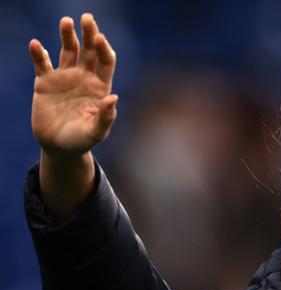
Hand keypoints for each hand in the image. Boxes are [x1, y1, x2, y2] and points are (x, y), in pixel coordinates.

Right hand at [29, 13, 116, 156]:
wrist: (59, 147)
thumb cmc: (82, 141)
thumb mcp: (96, 133)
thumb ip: (105, 117)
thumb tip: (112, 98)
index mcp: (100, 87)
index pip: (106, 61)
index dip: (104, 49)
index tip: (100, 38)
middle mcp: (84, 78)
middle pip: (89, 50)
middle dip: (89, 34)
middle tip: (87, 18)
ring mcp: (65, 78)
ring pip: (67, 51)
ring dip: (67, 36)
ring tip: (66, 21)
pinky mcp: (45, 82)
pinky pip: (42, 64)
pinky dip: (39, 54)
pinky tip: (36, 45)